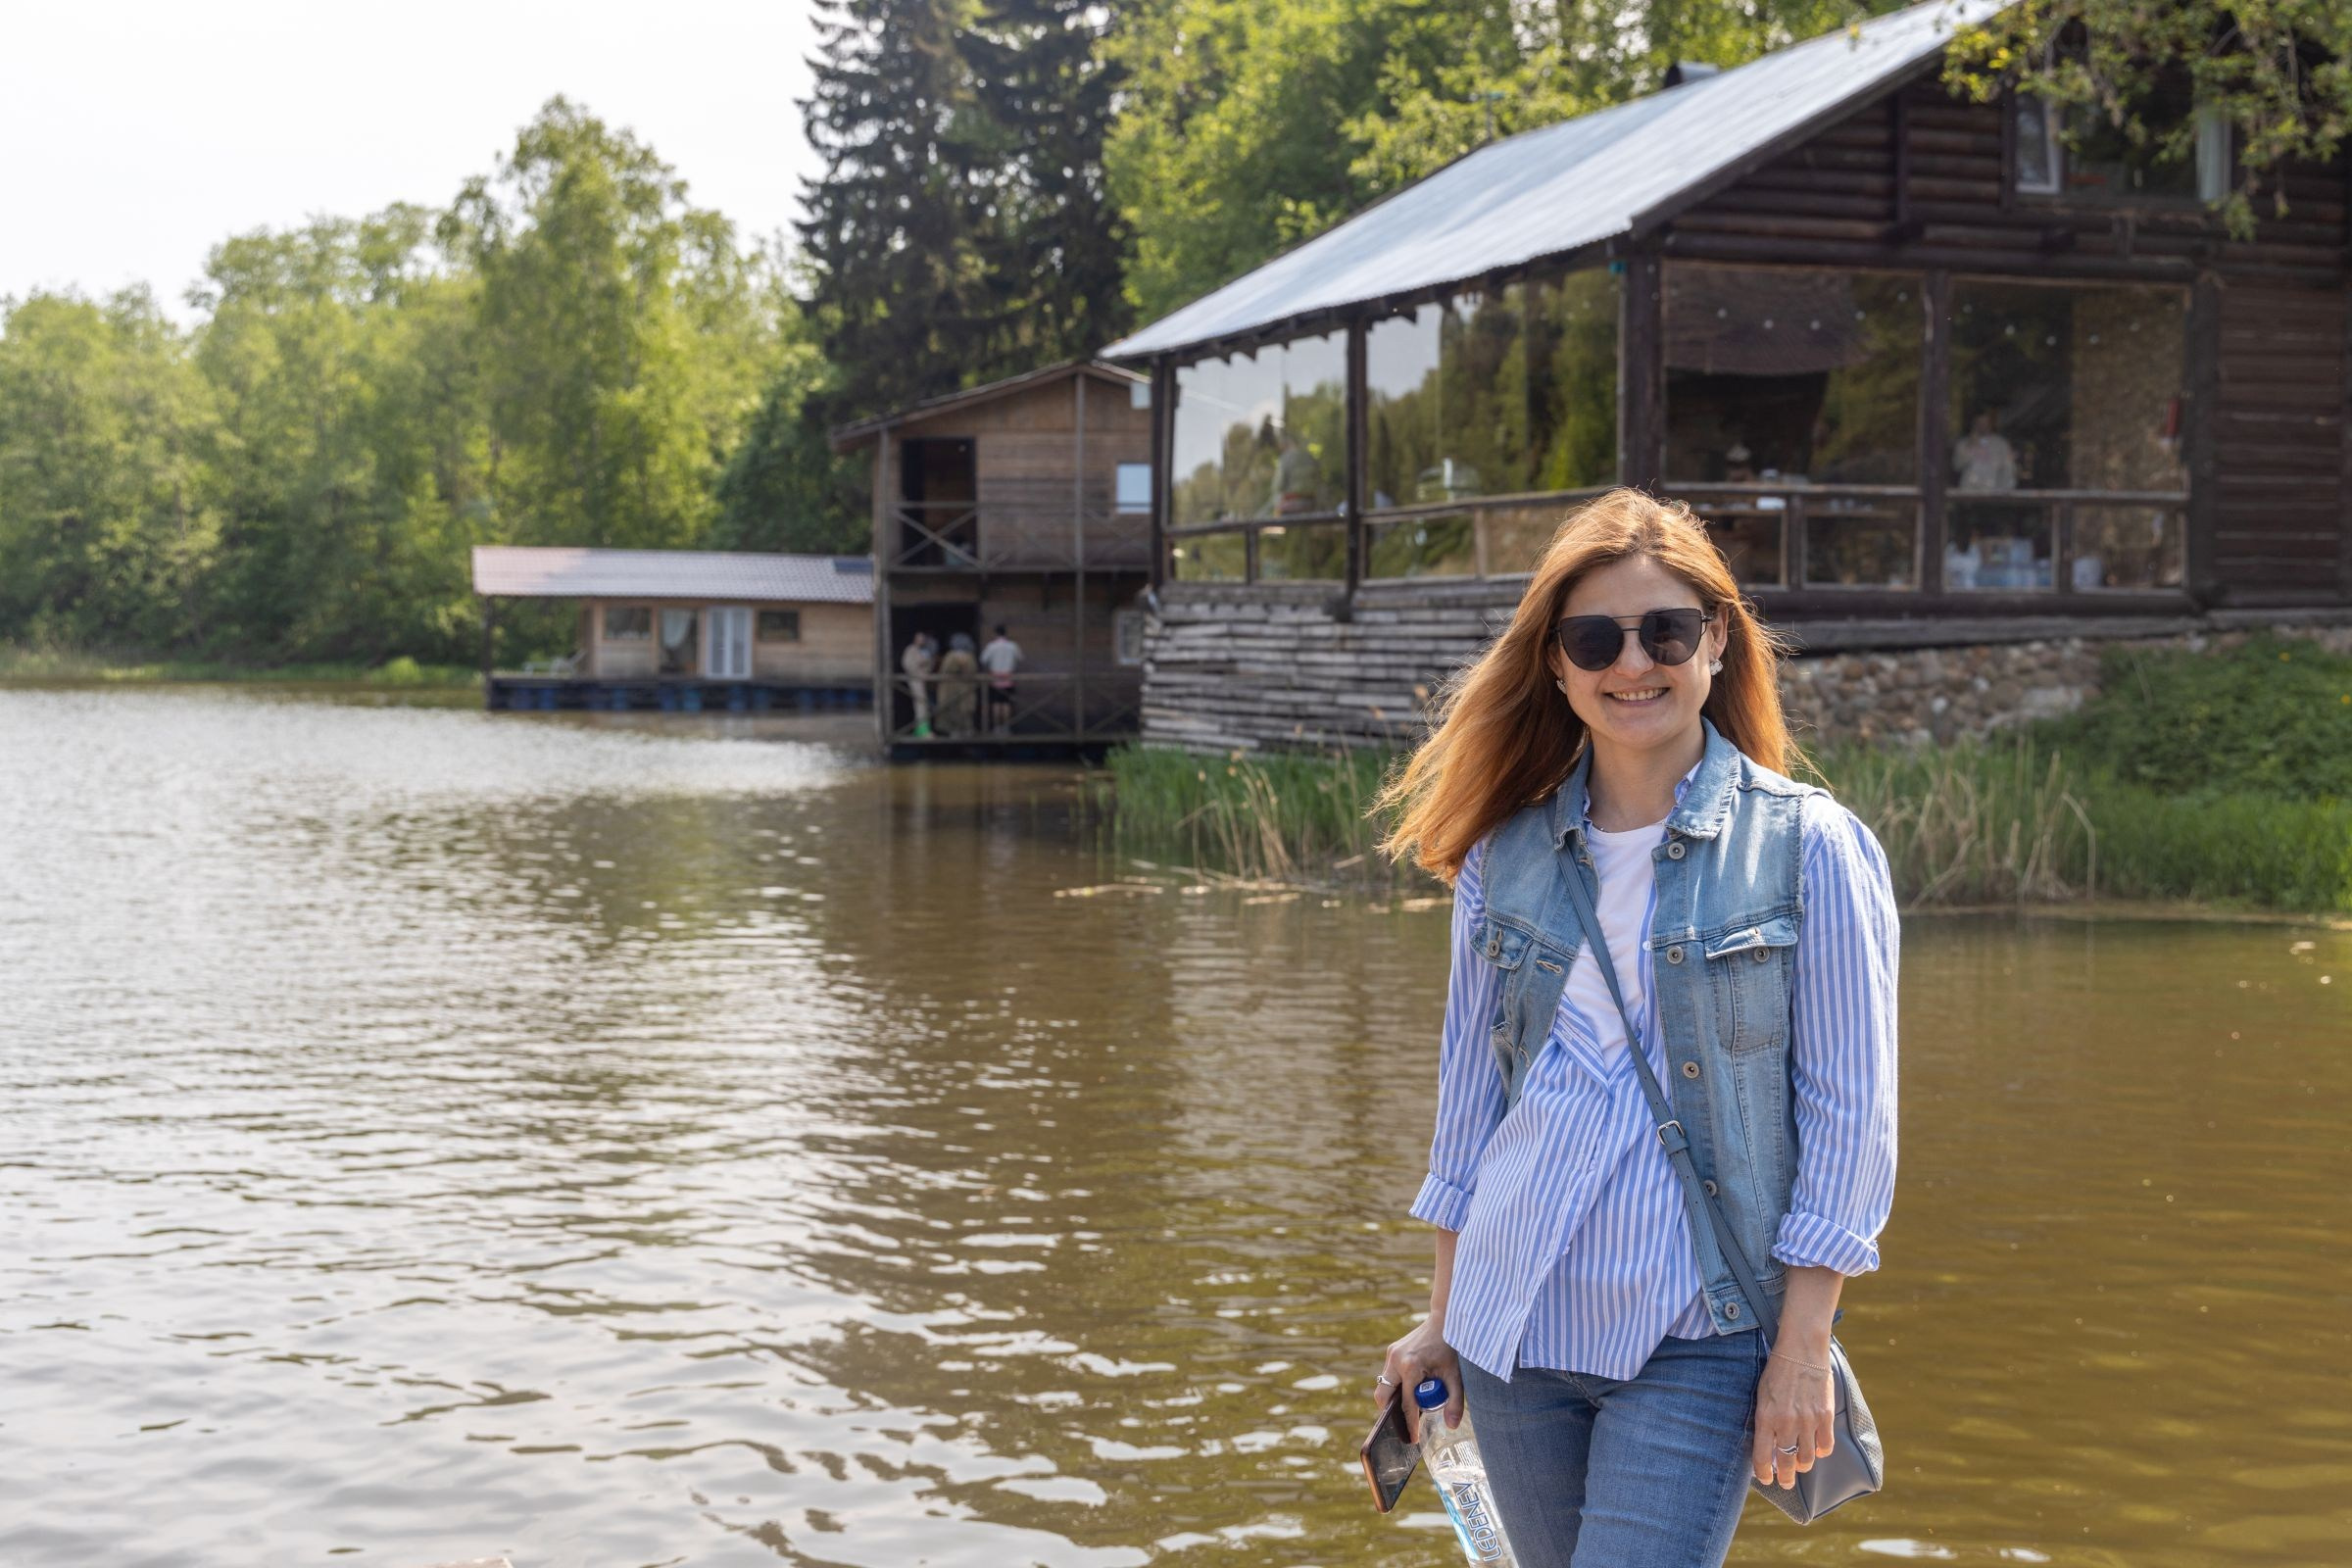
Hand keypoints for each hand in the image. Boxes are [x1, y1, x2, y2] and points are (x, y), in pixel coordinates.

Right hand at [1375, 1315, 1459, 1442]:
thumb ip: (1455, 1402)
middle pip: (1383, 1396)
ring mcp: (1391, 1354)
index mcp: (1411, 1367)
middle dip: (1390, 1413)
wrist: (1445, 1320)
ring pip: (1383, 1386)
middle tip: (1405, 1424)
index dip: (1410, 1424)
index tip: (1412, 1439)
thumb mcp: (1456, 1376)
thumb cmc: (1451, 1348)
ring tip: (1410, 1408)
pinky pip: (1388, 1376)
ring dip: (1393, 1399)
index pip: (1406, 1404)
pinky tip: (1410, 1391)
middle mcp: (1396, 1360)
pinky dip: (1396, 1387)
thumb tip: (1452, 1425)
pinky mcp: (1392, 1351)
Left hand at [1752, 1348, 1835, 1488]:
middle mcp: (1786, 1423)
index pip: (1762, 1457)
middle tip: (1785, 1482)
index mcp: (1766, 1417)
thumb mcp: (1762, 1396)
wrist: (1801, 1350)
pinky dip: (1820, 1451)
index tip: (1765, 1480)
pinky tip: (1816, 1449)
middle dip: (1784, 1477)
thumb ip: (1765, 1422)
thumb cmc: (1777, 1372)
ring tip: (1799, 1466)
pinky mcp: (1824, 1416)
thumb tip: (1767, 1448)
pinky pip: (1825, 1446)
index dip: (1763, 1474)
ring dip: (1802, 1465)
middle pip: (1786, 1463)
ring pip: (1806, 1458)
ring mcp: (1808, 1421)